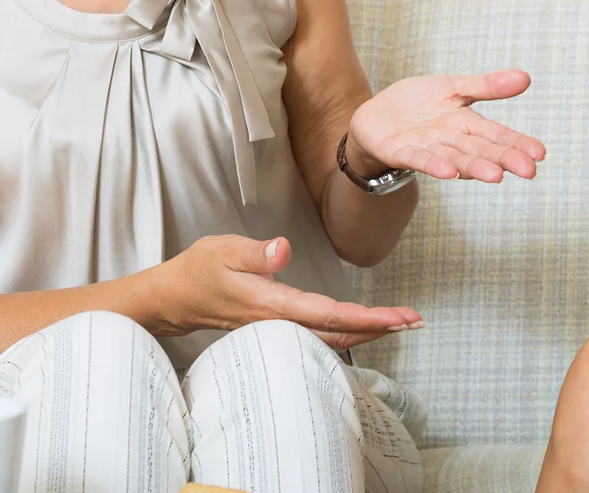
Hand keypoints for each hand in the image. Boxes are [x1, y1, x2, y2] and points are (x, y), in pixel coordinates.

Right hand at [160, 235, 423, 348]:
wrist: (174, 299)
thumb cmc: (198, 270)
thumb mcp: (222, 249)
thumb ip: (255, 252)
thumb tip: (283, 250)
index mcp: (271, 304)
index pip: (328, 314)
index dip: (365, 317)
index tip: (396, 317)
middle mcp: (279, 323)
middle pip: (339, 333)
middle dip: (378, 328)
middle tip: (414, 321)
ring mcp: (279, 329)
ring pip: (332, 338)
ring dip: (368, 331)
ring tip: (400, 323)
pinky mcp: (278, 327)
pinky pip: (320, 335)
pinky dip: (348, 331)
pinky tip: (364, 327)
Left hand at [348, 70, 545, 181]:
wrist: (376, 114)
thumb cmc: (418, 104)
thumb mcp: (453, 87)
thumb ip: (486, 86)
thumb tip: (526, 77)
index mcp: (466, 125)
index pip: (496, 135)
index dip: (517, 143)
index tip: (540, 153)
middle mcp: (451, 141)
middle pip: (481, 151)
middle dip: (504, 160)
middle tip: (529, 171)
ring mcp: (427, 149)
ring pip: (455, 159)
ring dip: (474, 168)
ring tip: (496, 175)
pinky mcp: (400, 151)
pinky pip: (419, 159)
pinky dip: (433, 165)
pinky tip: (447, 171)